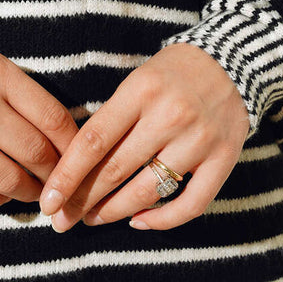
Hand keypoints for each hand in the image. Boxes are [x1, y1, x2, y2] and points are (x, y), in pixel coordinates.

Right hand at [0, 36, 78, 208]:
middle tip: (60, 184)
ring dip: (29, 193)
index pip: (53, 118)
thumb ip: (23, 97)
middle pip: (35, 153)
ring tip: (33, 192)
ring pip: (9, 181)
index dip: (74, 146)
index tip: (80, 160)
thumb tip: (65, 141)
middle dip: (56, 175)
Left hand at [38, 42, 250, 231]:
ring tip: (92, 218)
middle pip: (116, 170)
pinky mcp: (224, 159)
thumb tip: (73, 168)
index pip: (94, 141)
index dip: (67, 176)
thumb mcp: (136, 81)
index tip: (49, 201)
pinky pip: (190, 204)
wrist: (234, 60)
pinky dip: (162, 220)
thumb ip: (111, 120)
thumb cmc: (172, 74)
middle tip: (62, 219)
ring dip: (114, 211)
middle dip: (83, 200)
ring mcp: (200, 139)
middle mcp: (171, 115)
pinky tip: (138, 221)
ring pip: (148, 191)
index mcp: (141, 91)